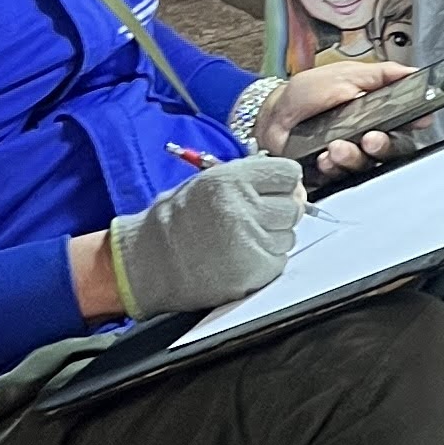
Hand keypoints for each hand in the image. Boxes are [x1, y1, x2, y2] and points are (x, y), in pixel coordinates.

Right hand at [105, 155, 305, 319]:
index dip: (282, 183)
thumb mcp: (207, 182)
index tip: (273, 190)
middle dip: (279, 212)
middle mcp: (243, 208)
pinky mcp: (254, 271)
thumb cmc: (176, 222)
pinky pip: (280, 260)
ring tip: (240, 240)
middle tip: (252, 219)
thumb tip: (291, 184)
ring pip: (289, 235)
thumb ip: (250, 178)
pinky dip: (266, 260)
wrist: (149, 263)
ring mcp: (251, 242)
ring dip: (273, 238)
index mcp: (231, 180)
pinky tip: (240, 257)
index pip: (289, 173)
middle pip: (294, 206)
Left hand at [250, 59, 408, 172]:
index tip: (415, 121)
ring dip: (353, 156)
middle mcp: (366, 136)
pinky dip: (332, 167)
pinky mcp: (332, 172)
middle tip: (371, 138)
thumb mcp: (344, 74)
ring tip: (337, 146)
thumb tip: (410, 72)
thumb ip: (379, 74)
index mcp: (375, 112)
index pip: (404, 123)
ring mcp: (349, 156)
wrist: (274, 114)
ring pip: (366, 165)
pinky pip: (340, 177)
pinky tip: (323, 157)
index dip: (413, 123)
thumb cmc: (306, 94)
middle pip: (391, 149)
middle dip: (383, 145)